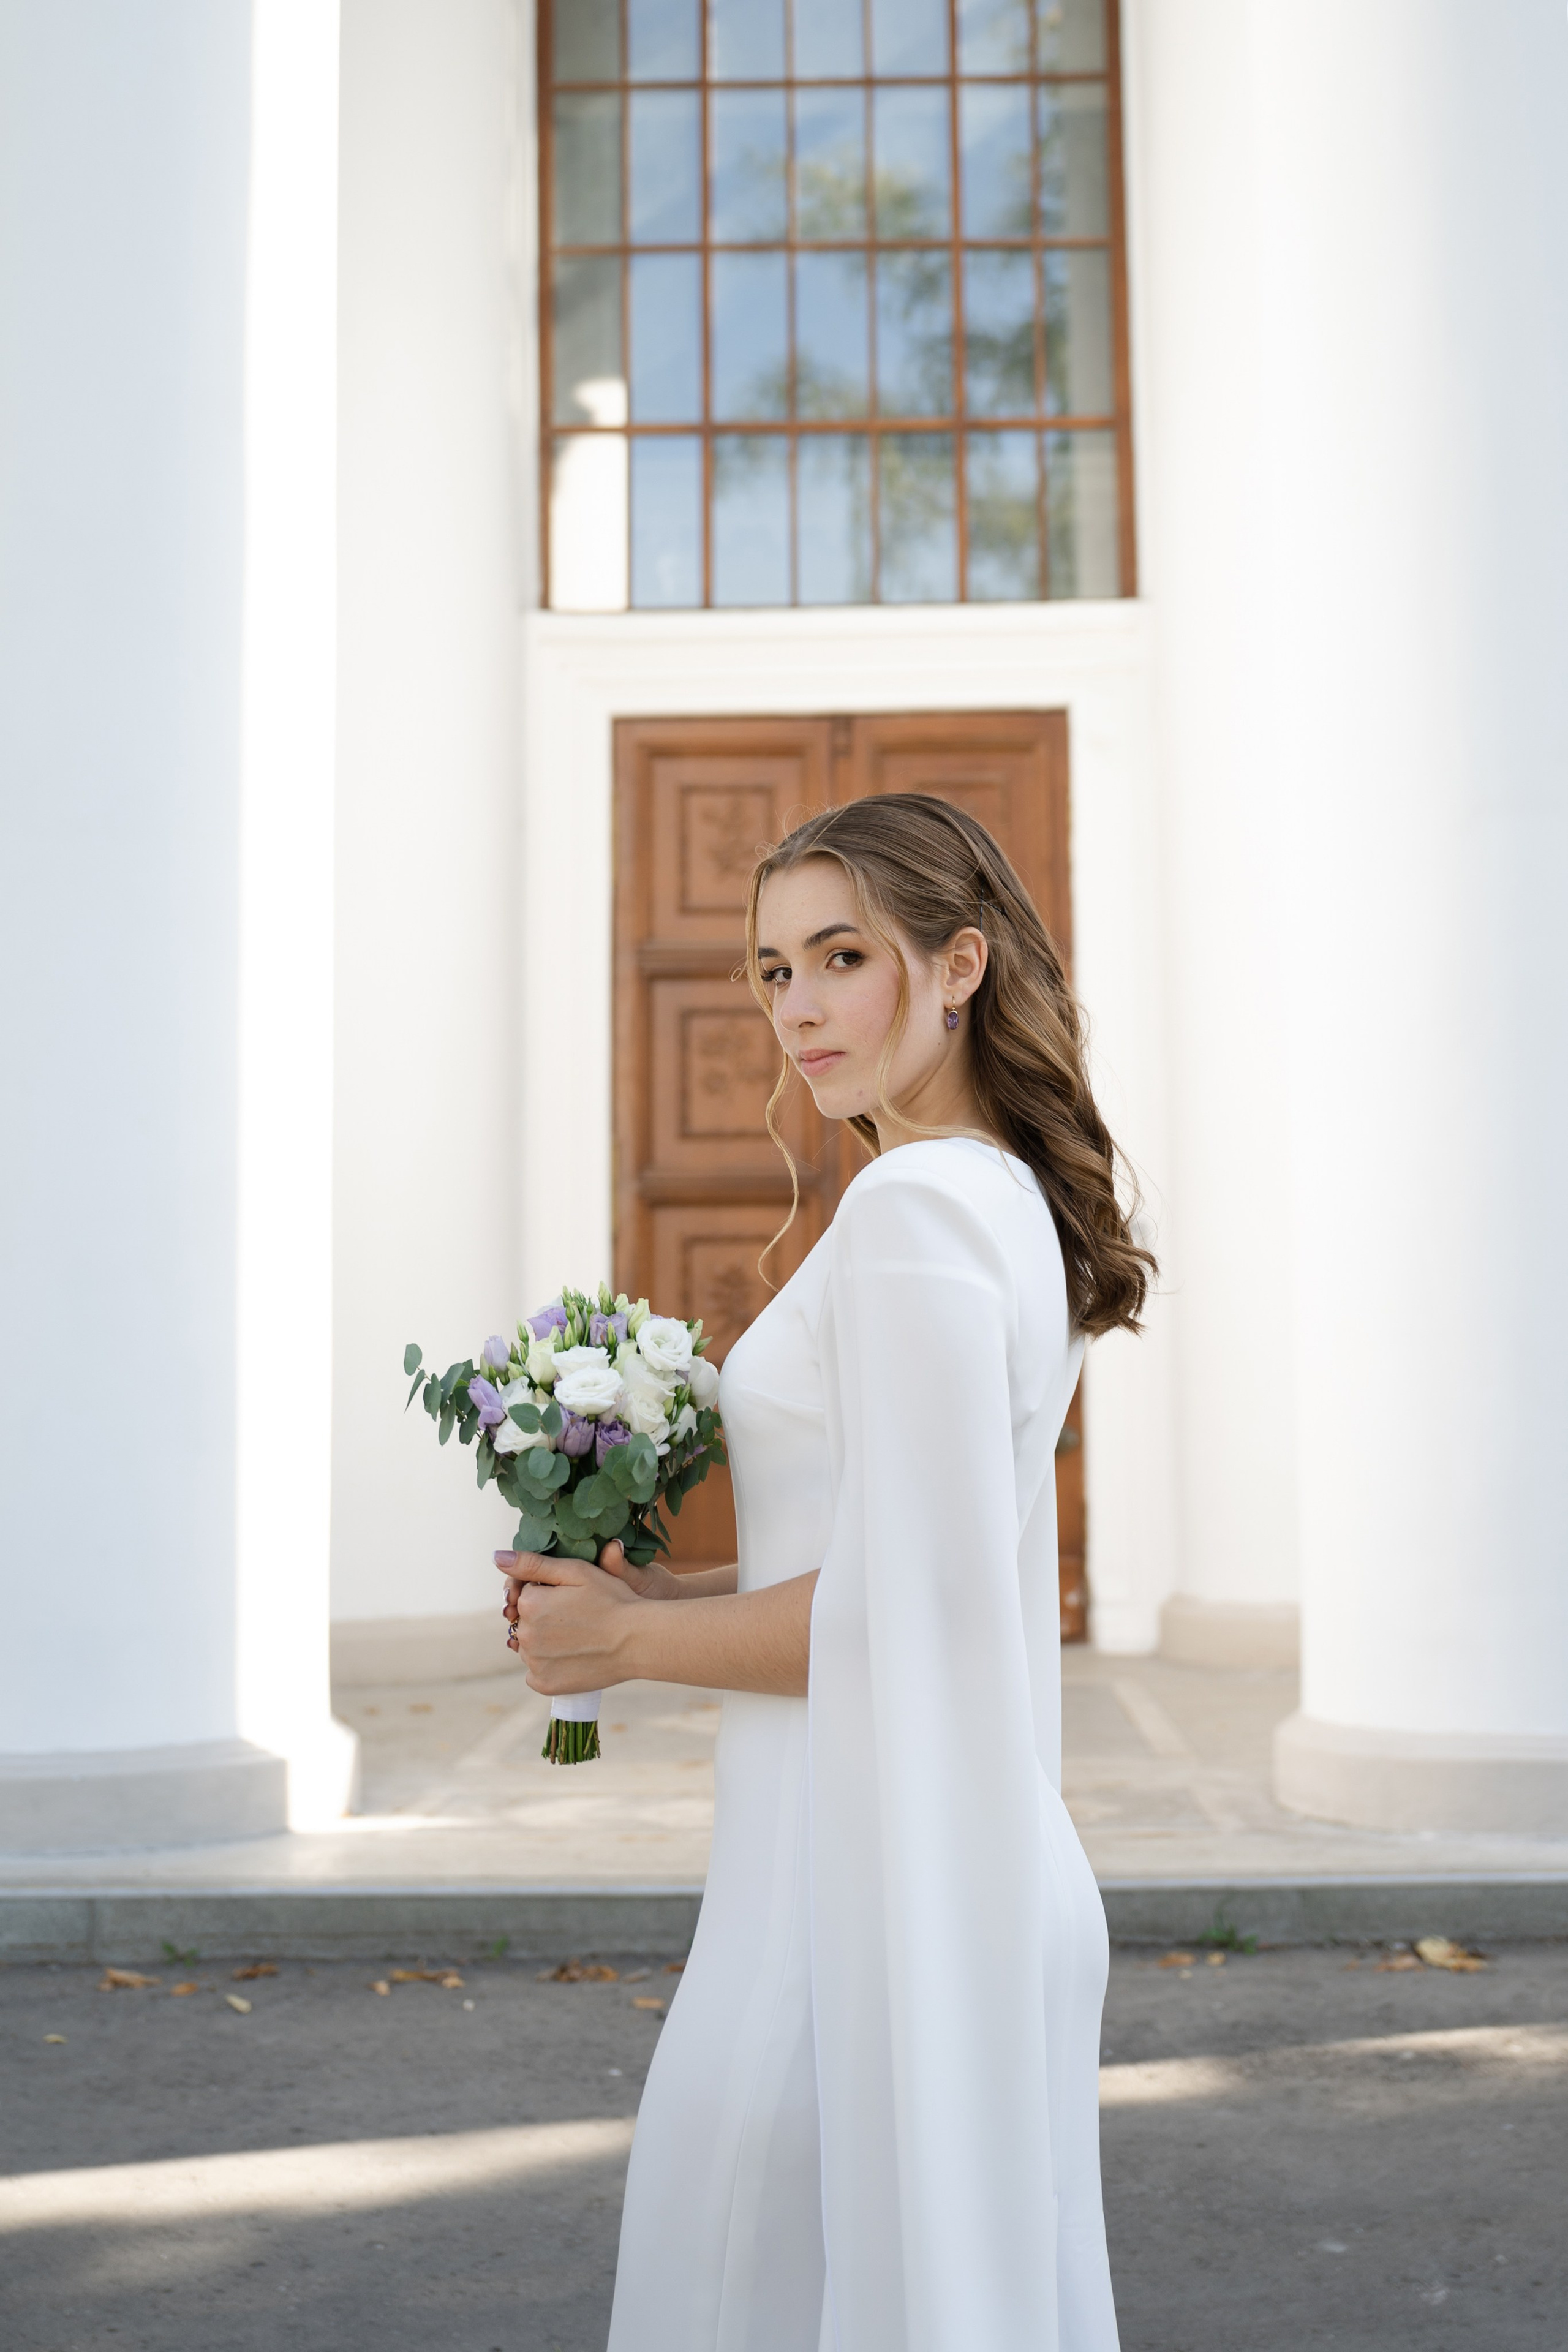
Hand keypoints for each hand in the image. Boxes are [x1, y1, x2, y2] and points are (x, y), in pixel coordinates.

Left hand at [493, 1544, 642, 1695]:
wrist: (638, 1641)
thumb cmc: (612, 1600)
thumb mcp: (575, 1571)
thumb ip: (532, 1563)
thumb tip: (496, 1557)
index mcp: (529, 1604)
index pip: (526, 1594)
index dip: (549, 1592)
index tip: (572, 1597)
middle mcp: (524, 1635)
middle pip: (525, 1621)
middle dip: (544, 1616)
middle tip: (578, 1616)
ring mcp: (534, 1663)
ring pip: (530, 1646)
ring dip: (545, 1641)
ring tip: (577, 1636)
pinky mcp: (544, 1685)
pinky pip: (535, 1672)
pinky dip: (548, 1665)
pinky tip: (571, 1656)